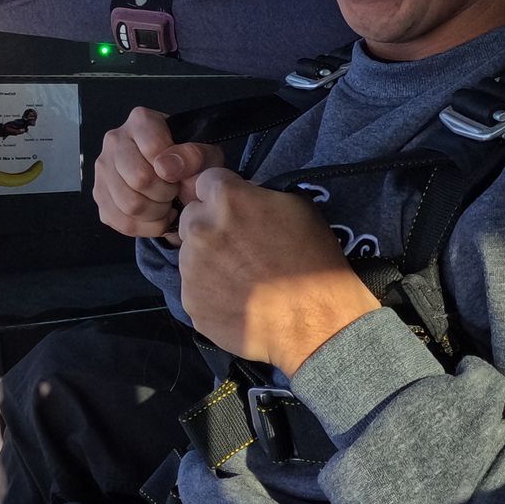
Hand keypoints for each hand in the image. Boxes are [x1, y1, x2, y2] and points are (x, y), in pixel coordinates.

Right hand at [93, 107, 225, 238]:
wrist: (176, 176)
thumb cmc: (190, 162)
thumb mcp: (205, 154)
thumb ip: (193, 156)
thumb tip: (164, 168)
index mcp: (141, 121)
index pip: (153, 149)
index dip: (173, 171)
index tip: (181, 175)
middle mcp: (115, 140)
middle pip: (139, 179)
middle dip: (165, 194)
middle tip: (175, 193)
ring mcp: (103, 168)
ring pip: (129, 204)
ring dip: (156, 213)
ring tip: (167, 205)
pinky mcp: (99, 195)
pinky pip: (121, 222)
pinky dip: (145, 227)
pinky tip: (157, 217)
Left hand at [177, 169, 379, 373]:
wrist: (314, 322)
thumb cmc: (313, 259)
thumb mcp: (297, 206)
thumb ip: (258, 194)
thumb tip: (243, 197)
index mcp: (226, 199)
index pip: (208, 181)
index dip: (225, 194)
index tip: (239, 209)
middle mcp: (200, 229)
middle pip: (191, 217)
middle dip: (210, 225)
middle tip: (239, 245)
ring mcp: (191, 269)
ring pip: (190, 254)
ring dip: (208, 259)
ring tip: (241, 277)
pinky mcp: (190, 303)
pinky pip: (195, 288)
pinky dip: (211, 291)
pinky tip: (238, 300)